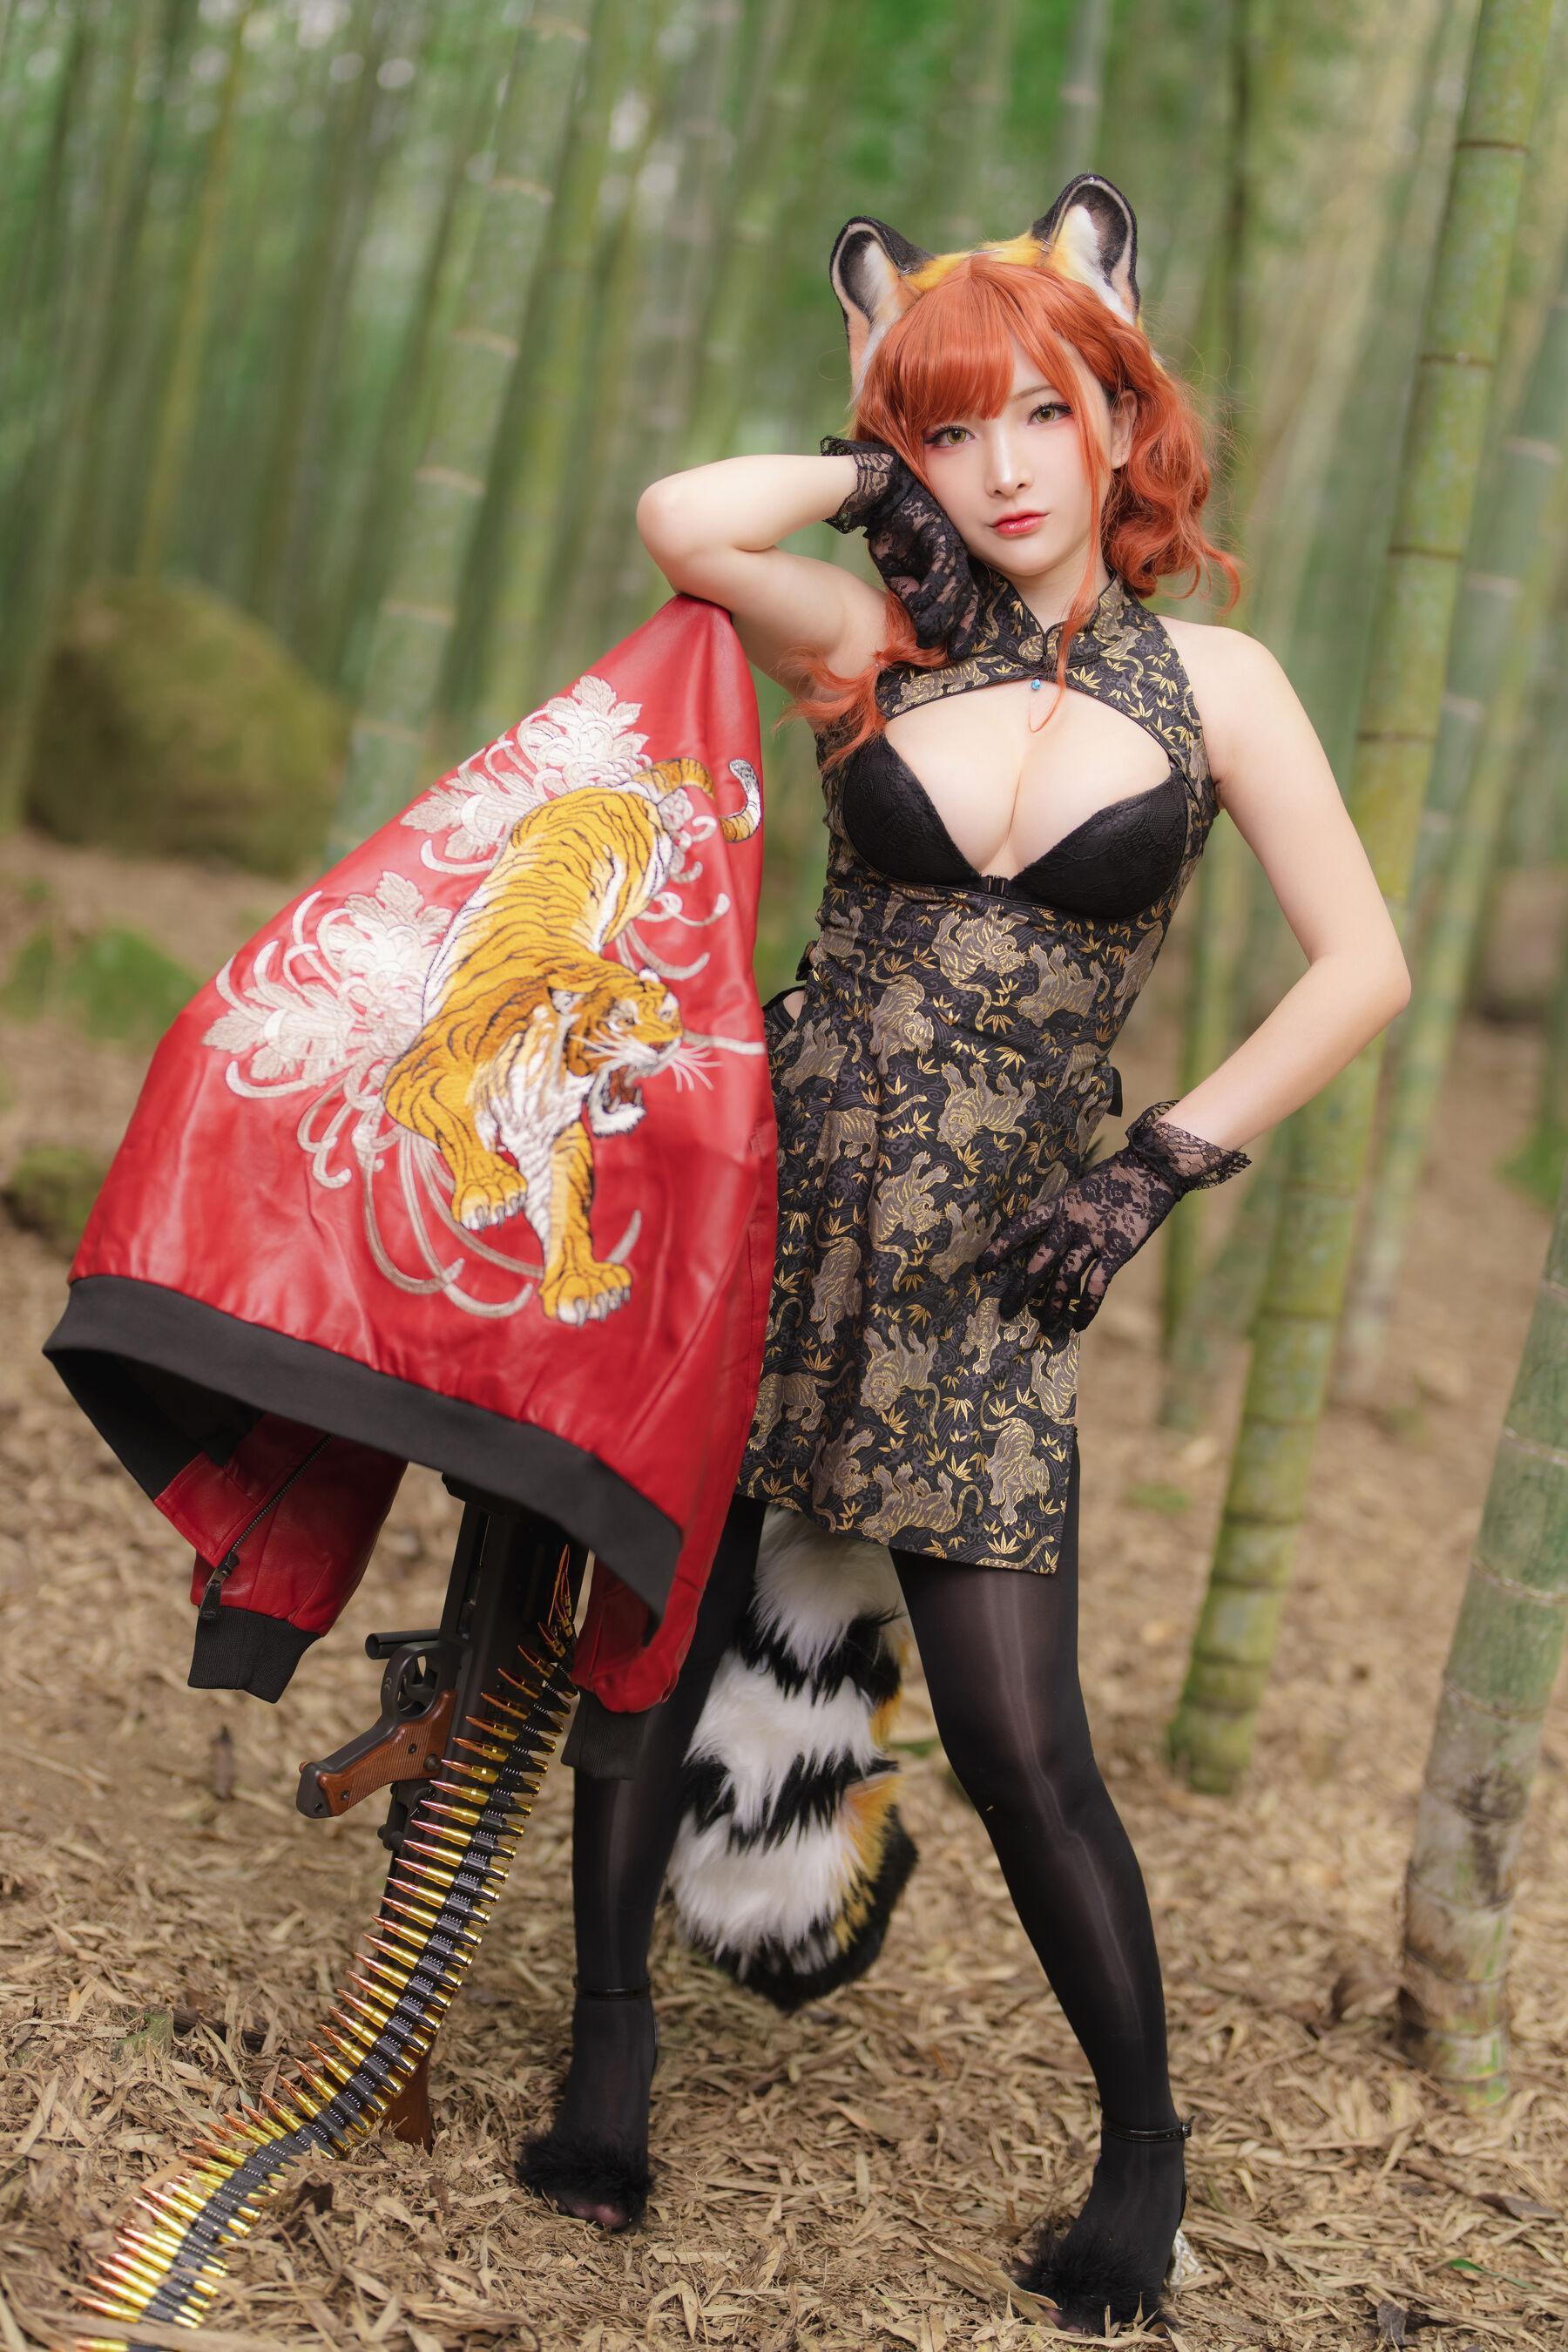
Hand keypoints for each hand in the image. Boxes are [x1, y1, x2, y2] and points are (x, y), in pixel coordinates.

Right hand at [819, 434, 982, 656]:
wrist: (878, 488)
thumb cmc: (888, 525)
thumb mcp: (897, 566)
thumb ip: (909, 589)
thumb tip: (918, 614)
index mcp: (948, 563)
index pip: (963, 599)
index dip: (962, 626)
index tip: (956, 652)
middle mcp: (954, 554)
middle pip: (967, 596)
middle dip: (960, 627)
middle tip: (954, 653)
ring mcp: (950, 542)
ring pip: (956, 584)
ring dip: (943, 613)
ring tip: (929, 633)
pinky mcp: (940, 531)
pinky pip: (944, 564)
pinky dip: (936, 587)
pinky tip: (924, 604)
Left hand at [975, 1102, 1251, 1330]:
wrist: (1153, 1169)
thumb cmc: (1118, 1178)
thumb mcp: (1083, 1190)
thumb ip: (1067, 1212)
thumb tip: (1051, 1234)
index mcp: (1060, 1206)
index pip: (1022, 1228)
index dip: (1000, 1248)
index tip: (981, 1268)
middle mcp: (1071, 1224)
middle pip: (1039, 1261)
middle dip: (1021, 1289)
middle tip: (1006, 1312)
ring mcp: (1094, 1238)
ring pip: (1065, 1278)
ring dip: (1053, 1304)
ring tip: (1044, 1324)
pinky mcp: (1117, 1251)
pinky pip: (1097, 1286)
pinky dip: (1087, 1307)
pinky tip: (1077, 1325)